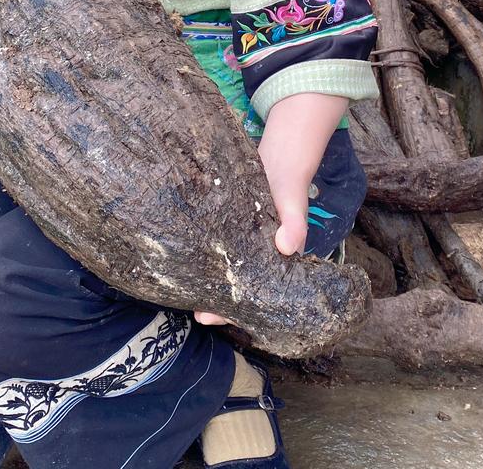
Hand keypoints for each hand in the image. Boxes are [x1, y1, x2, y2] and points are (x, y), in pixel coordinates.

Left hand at [193, 153, 310, 327]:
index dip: (237, 312)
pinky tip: (189, 265)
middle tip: (197, 314)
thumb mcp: (295, 207)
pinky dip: (207, 259)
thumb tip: (288, 246)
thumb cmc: (291, 192)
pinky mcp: (232, 231)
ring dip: (211, 284)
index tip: (213, 318)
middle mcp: (260, 261)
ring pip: (227, 274)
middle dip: (219, 304)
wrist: (280, 164)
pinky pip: (219, 250)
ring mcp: (245, 246)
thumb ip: (295, 226)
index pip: (258, 297)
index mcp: (278, 266)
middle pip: (239, 291)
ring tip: (188, 294)